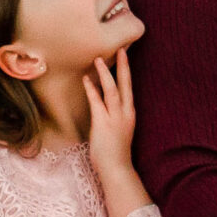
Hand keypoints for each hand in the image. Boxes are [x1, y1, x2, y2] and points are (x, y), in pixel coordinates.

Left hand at [82, 48, 137, 175]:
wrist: (117, 169)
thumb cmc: (115, 152)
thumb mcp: (117, 130)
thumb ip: (113, 115)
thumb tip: (103, 103)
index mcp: (130, 113)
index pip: (129, 87)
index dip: (127, 71)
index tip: (125, 54)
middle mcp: (126, 113)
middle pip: (126, 84)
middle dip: (124, 65)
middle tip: (122, 47)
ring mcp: (115, 118)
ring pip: (113, 90)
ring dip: (106, 74)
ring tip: (99, 58)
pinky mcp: (103, 124)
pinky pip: (97, 102)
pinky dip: (92, 90)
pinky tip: (86, 79)